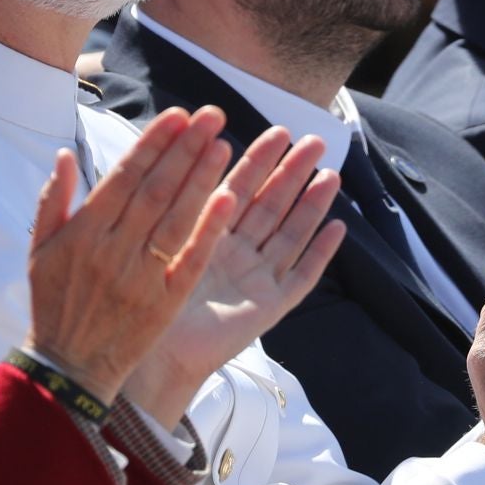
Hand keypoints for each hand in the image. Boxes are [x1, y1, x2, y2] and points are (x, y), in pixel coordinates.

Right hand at [23, 109, 237, 400]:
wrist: (68, 366)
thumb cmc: (54, 302)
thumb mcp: (40, 249)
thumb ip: (53, 200)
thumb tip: (63, 155)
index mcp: (84, 232)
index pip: (124, 176)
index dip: (153, 143)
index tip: (178, 115)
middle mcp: (113, 249)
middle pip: (156, 189)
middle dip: (185, 149)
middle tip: (212, 116)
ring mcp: (141, 276)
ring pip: (175, 218)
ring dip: (201, 179)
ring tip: (224, 145)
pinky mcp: (164, 302)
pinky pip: (189, 261)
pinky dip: (208, 231)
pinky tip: (228, 200)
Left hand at [123, 127, 346, 424]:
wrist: (154, 353)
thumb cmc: (146, 302)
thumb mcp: (164, 241)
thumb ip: (179, 203)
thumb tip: (183, 154)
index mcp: (209, 234)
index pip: (240, 187)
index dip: (260, 160)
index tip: (280, 131)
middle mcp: (237, 253)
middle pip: (272, 204)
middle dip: (293, 172)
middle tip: (316, 141)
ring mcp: (257, 279)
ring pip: (291, 233)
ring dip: (312, 205)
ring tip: (331, 175)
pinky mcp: (270, 307)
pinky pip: (302, 277)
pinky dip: (320, 254)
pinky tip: (337, 228)